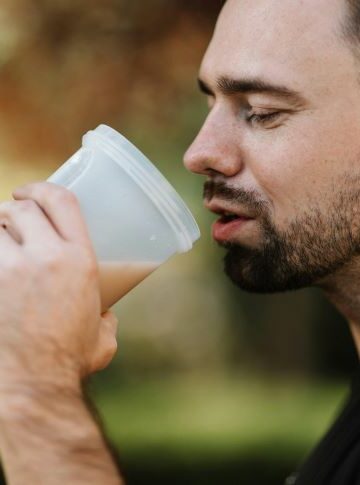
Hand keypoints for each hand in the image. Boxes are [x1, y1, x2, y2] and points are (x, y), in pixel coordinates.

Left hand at [0, 182, 117, 394]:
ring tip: (2, 243)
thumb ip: (107, 320)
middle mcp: (47, 257)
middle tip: (14, 220)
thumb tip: (106, 316)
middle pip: (23, 208)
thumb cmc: (70, 361)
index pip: (62, 201)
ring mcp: (10, 269)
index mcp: (80, 261)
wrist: (32, 385)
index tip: (32, 193)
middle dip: (16, 209)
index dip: (44, 188)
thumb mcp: (103, 337)